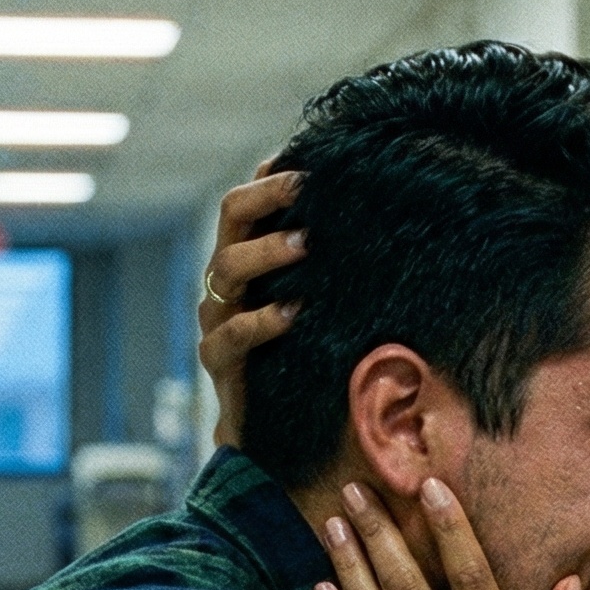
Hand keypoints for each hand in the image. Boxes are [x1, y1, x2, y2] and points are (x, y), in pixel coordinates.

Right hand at [197, 162, 307, 448]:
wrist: (271, 430)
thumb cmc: (301, 355)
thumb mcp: (318, 305)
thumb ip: (326, 268)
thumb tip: (372, 218)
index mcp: (245, 258)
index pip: (248, 203)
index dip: (270, 178)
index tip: (307, 159)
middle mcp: (225, 281)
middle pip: (231, 220)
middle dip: (267, 198)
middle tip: (306, 187)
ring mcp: (217, 318)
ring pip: (227, 268)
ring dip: (266, 252)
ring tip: (304, 243)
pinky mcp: (218, 360)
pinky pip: (231, 334)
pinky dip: (261, 321)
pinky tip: (293, 313)